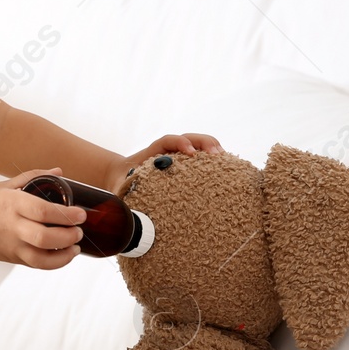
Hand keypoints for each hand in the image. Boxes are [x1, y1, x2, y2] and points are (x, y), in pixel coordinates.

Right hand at [0, 167, 88, 268]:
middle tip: (79, 231)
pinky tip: (64, 255)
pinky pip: (36, 265)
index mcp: (12, 204)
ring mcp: (12, 245)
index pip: (42, 211)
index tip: (81, 214)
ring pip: (41, 258)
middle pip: (44, 237)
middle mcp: (12, 227)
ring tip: (75, 247)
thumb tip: (60, 172)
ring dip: (64, 255)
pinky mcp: (12, 258)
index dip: (65, 215)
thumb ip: (34, 177)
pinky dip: (54, 263)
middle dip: (68, 236)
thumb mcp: (6, 184)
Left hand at [106, 132, 223, 193]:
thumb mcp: (121, 189)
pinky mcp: (187, 164)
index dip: (180, 143)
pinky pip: (203, 158)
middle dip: (204, 143)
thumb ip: (122, 195)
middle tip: (216, 155)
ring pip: (200, 145)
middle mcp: (168, 150)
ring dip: (213, 149)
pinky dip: (214, 161)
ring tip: (226, 161)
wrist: (122, 177)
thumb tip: (124, 212)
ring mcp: (179, 155)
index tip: (190, 152)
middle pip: (189, 138)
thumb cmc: (122, 183)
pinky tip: (226, 170)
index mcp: (152, 152)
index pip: (167, 141)